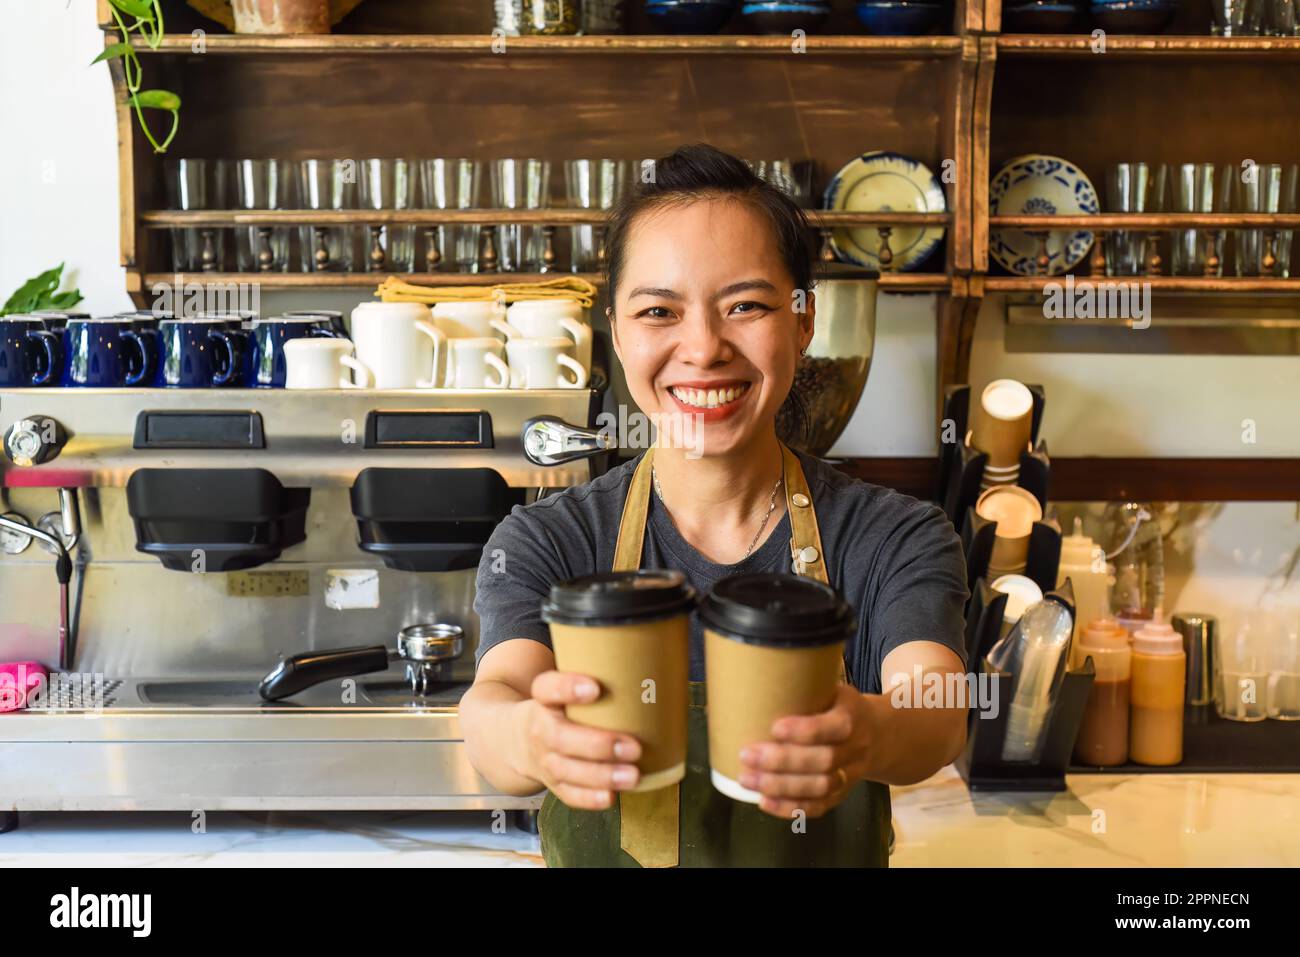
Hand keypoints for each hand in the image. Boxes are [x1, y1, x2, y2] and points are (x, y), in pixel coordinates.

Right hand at [521, 670, 642, 810]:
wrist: (518, 740)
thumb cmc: (560, 708)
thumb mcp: (565, 687)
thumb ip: (597, 678)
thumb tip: (652, 670)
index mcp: (543, 699)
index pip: (547, 688)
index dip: (568, 688)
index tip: (595, 688)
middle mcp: (540, 729)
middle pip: (561, 738)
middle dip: (598, 745)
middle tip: (634, 747)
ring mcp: (545, 760)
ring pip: (567, 770)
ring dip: (601, 775)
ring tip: (632, 775)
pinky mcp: (553, 784)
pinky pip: (568, 794)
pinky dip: (588, 798)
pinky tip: (611, 796)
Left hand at [737, 684, 875, 819]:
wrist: (880, 735)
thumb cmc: (839, 706)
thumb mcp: (832, 688)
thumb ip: (806, 685)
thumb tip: (758, 675)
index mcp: (852, 716)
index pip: (835, 727)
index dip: (806, 731)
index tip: (775, 727)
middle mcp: (855, 748)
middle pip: (824, 761)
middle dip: (782, 761)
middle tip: (747, 755)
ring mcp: (850, 774)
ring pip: (820, 787)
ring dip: (781, 787)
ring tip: (748, 779)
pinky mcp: (842, 794)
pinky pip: (820, 807)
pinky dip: (791, 808)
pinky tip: (764, 802)